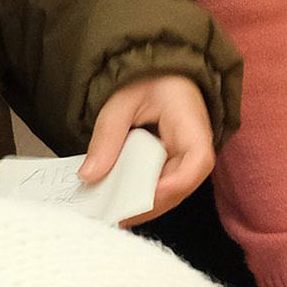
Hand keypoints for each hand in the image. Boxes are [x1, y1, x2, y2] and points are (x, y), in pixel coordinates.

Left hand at [79, 75, 213, 221]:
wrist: (161, 73)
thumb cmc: (149, 80)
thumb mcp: (122, 101)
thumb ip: (107, 137)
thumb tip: (89, 176)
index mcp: (193, 127)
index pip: (196, 163)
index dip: (171, 185)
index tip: (140, 198)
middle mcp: (197, 151)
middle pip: (180, 188)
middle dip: (146, 204)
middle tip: (112, 213)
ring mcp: (186, 163)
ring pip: (169, 195)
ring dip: (140, 205)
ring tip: (110, 212)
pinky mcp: (173, 169)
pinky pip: (159, 189)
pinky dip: (138, 197)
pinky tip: (116, 202)